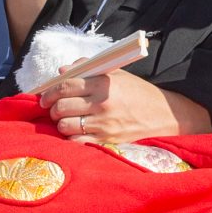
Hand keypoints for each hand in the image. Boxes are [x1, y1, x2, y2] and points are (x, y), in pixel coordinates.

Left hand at [34, 67, 209, 142]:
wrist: (166, 115)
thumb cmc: (139, 93)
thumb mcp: (118, 75)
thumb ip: (88, 70)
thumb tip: (63, 70)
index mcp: (104, 84)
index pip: (66, 85)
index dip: (51, 91)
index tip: (45, 95)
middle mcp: (102, 105)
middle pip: (62, 107)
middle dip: (52, 108)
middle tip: (54, 108)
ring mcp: (104, 125)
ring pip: (65, 126)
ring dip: (60, 124)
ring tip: (65, 120)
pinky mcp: (107, 141)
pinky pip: (77, 142)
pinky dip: (71, 138)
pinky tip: (75, 132)